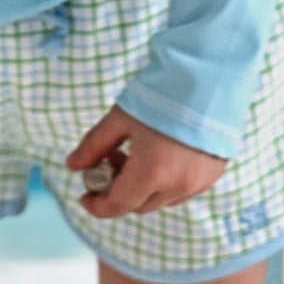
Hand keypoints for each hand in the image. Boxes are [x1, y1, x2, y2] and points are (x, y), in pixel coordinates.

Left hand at [65, 104, 228, 218]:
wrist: (208, 78)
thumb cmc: (161, 94)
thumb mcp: (120, 118)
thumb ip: (94, 145)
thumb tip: (72, 165)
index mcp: (151, 173)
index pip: (118, 205)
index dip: (97, 205)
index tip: (84, 196)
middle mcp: (177, 187)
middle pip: (138, 205)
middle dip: (118, 191)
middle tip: (109, 161)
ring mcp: (197, 184)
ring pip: (160, 201)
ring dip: (141, 188)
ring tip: (134, 153)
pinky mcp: (211, 176)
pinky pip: (180, 192)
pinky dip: (163, 183)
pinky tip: (158, 155)